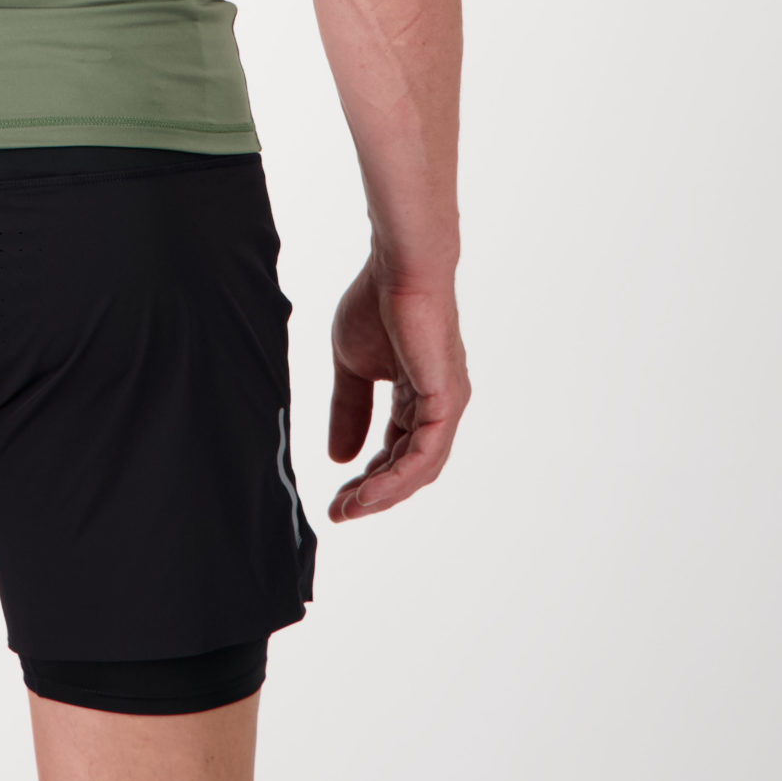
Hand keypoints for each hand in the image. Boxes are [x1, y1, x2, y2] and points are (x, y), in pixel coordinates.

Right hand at [327, 257, 468, 522]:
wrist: (398, 267)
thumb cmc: (377, 302)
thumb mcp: (352, 367)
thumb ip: (349, 410)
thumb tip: (339, 457)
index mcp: (417, 398)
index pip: (395, 451)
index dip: (366, 478)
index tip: (336, 499)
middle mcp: (437, 407)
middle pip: (408, 468)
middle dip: (373, 494)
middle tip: (339, 512)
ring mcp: (445, 406)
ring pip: (418, 469)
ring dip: (383, 494)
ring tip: (349, 508)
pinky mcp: (445, 401)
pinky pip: (424, 454)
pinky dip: (396, 478)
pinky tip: (369, 491)